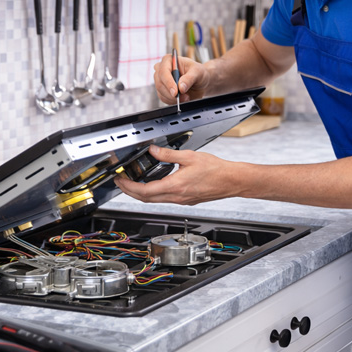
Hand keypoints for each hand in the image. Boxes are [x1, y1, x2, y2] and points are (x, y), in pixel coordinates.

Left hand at [114, 145, 234, 205]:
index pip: (144, 191)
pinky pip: (164, 200)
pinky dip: (153, 194)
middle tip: (121, 182)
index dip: (128, 187)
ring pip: (154, 201)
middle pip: (145, 199)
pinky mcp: (186, 200)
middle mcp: (176, 196)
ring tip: (133, 183)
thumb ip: (168, 154)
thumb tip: (153, 150)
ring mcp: (181, 200)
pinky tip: (153, 185)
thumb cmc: (216, 171)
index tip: (120, 180)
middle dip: (130, 191)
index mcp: (175, 186)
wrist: (231, 181)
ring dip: (141, 194)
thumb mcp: (189, 156)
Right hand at [153, 53, 210, 104]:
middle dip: (172, 93)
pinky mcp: (162, 91)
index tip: (175, 92)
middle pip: (160, 83)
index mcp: (168, 60)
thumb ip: (189, 78)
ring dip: (174, 99)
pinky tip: (182, 99)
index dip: (168, 82)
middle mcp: (162, 70)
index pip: (163, 71)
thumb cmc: (198, 73)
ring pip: (161, 93)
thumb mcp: (198, 72)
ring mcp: (161, 81)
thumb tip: (181, 87)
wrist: (200, 83)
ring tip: (187, 97)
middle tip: (185, 97)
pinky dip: (173, 102)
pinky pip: (164, 99)